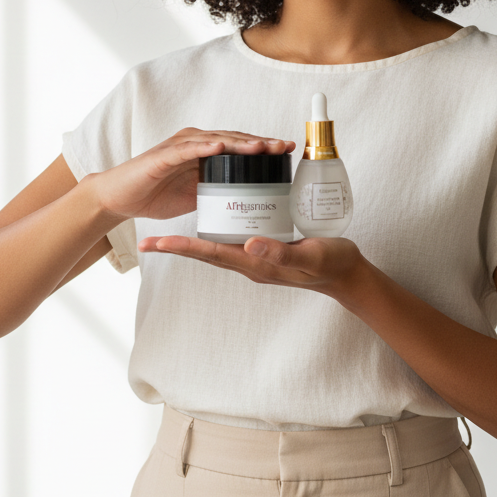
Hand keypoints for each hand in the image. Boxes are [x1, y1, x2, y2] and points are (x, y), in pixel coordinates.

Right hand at [95, 129, 294, 222]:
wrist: (120, 199)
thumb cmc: (155, 194)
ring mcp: (180, 147)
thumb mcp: (195, 195)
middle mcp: (196, 143)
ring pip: (216, 141)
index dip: (265, 148)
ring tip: (262, 146)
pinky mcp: (163, 155)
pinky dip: (205, 147)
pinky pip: (188, 149)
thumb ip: (217, 191)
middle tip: (285, 146)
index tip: (289, 151)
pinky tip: (221, 147)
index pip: (241, 147)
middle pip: (235, 140)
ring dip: (240, 142)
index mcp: (205, 152)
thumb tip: (245, 200)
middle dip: (261, 142)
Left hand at [136, 232, 376, 302]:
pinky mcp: (267, 251)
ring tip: (171, 234)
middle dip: (177, 247)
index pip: (211, 253)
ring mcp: (258, 258)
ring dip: (194, 242)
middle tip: (147, 241)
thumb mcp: (309, 256)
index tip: (155, 243)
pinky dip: (219, 232)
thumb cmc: (332, 265)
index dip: (182, 247)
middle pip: (206, 253)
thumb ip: (281, 252)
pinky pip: (235, 242)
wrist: (349, 275)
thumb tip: (247, 245)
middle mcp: (251, 262)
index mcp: (255, 264)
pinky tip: (218, 222)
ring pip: (218, 248)